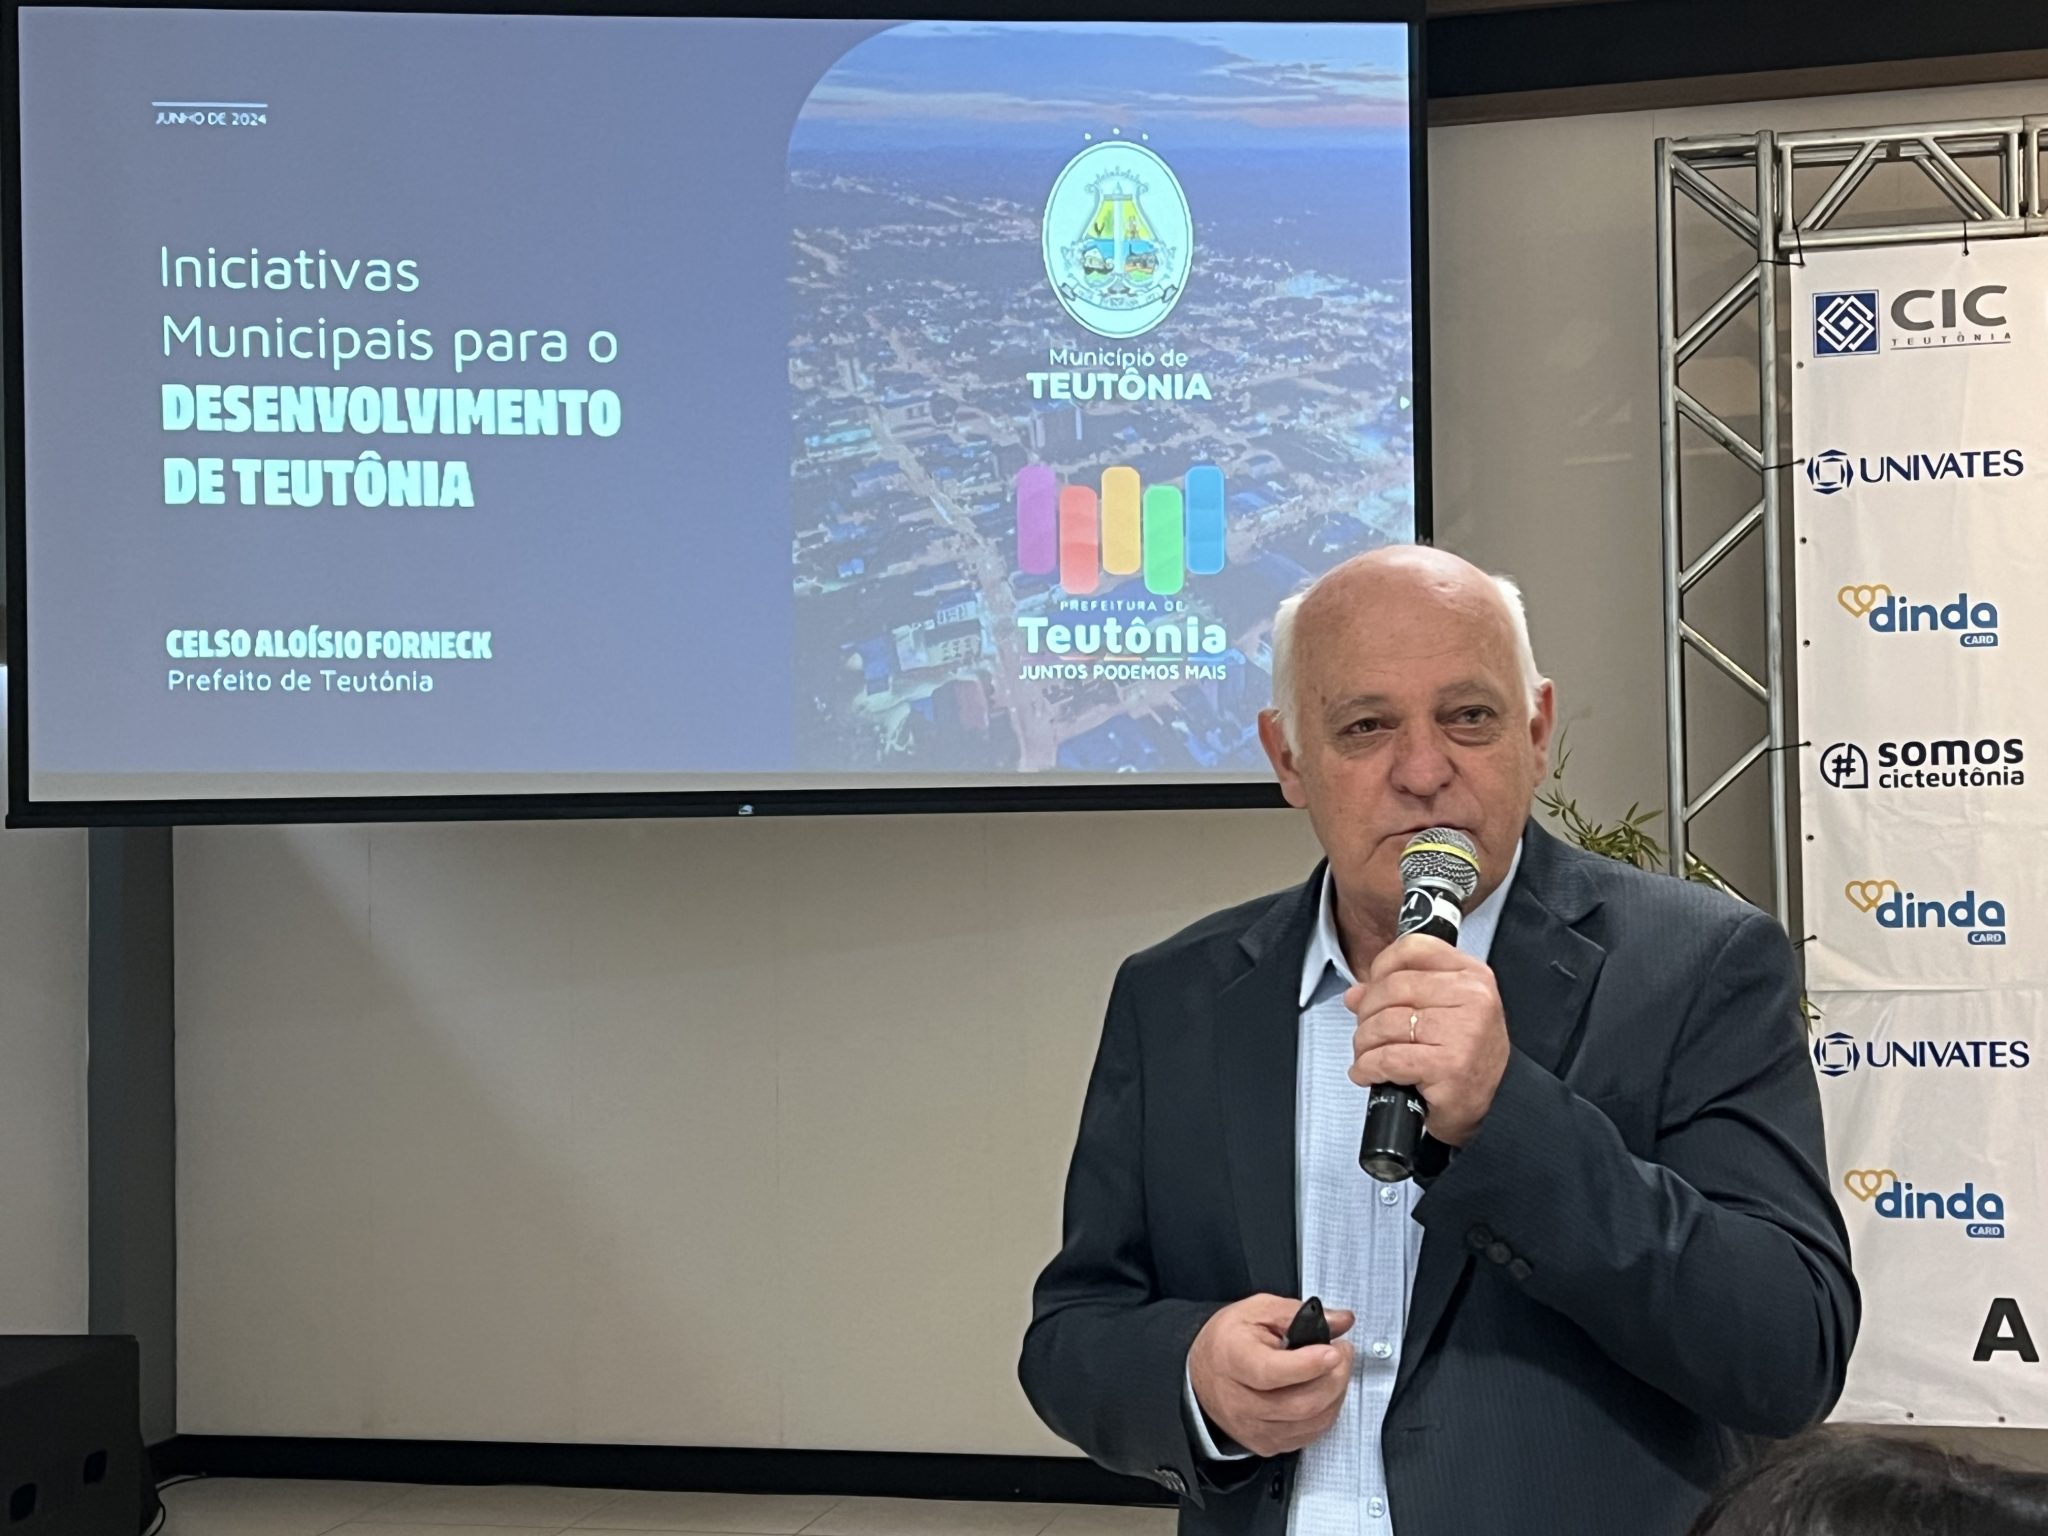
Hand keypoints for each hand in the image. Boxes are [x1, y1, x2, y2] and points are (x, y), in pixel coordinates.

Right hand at [1188, 1294, 1354, 1458]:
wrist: (1202, 1374)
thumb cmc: (1229, 1341)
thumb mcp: (1258, 1311)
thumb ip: (1298, 1314)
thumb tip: (1340, 1321)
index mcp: (1233, 1360)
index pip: (1272, 1372)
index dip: (1308, 1365)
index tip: (1333, 1351)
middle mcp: (1240, 1402)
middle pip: (1300, 1404)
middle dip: (1335, 1378)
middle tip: (1343, 1353)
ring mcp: (1253, 1428)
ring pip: (1310, 1423)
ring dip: (1335, 1395)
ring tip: (1335, 1371)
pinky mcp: (1265, 1444)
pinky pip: (1308, 1436)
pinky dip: (1326, 1414)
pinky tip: (1323, 1392)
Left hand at [1345, 934, 1509, 1147]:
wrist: (1482, 1105)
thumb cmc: (1462, 1057)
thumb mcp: (1440, 1012)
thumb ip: (1397, 993)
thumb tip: (1355, 993)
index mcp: (1473, 975)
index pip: (1414, 948)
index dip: (1382, 967)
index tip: (1372, 987)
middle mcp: (1474, 998)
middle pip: (1393, 986)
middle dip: (1366, 1012)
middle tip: (1366, 1032)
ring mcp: (1464, 1032)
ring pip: (1386, 1022)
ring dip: (1364, 1043)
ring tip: (1367, 1055)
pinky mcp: (1449, 1066)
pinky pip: (1388, 1057)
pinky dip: (1368, 1067)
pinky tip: (1368, 1073)